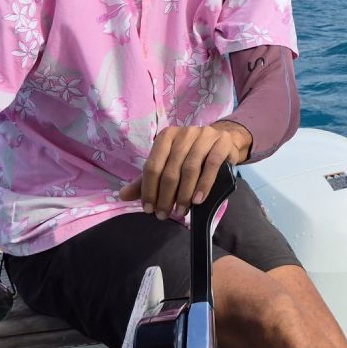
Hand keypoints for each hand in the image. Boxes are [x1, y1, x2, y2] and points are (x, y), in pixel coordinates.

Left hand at [118, 122, 251, 220]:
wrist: (223, 142)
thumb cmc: (191, 156)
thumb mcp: (167, 166)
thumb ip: (147, 180)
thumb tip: (123, 195)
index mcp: (166, 136)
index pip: (152, 165)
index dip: (149, 190)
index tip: (149, 209)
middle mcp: (184, 132)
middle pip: (171, 169)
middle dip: (166, 196)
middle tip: (164, 214)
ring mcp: (204, 135)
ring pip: (190, 168)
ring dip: (184, 194)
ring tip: (181, 211)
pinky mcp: (222, 142)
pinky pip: (211, 165)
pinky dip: (203, 185)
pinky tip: (198, 200)